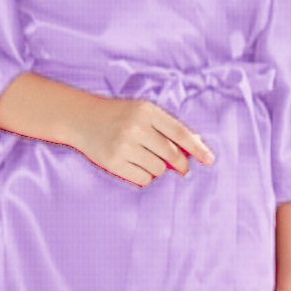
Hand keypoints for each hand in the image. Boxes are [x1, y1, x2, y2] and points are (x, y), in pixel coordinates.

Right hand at [70, 95, 214, 187]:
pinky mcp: (113, 162)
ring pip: (158, 169)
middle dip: (180, 164)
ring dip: (158, 168)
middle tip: (182, 169)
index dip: (197, 148)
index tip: (209, 160)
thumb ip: (167, 127)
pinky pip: (143, 179)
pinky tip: (135, 165)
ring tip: (145, 158)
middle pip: (171, 154)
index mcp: (146, 111)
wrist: (81, 119)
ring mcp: (124, 145)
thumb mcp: (142, 111)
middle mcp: (136, 127)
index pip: (179, 133)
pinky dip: (145, 176)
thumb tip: (196, 145)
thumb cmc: (118, 115)